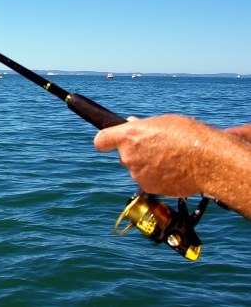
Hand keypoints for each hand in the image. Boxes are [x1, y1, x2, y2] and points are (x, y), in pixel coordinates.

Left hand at [94, 114, 210, 197]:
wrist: (209, 162)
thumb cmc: (188, 136)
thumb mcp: (162, 122)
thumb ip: (142, 126)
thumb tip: (130, 123)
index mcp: (128, 136)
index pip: (102, 140)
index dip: (106, 140)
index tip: (108, 141)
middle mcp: (128, 156)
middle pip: (124, 155)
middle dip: (135, 152)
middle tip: (155, 147)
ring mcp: (137, 174)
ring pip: (137, 168)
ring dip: (147, 165)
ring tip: (170, 158)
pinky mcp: (149, 187)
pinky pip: (148, 180)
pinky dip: (157, 177)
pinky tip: (173, 170)